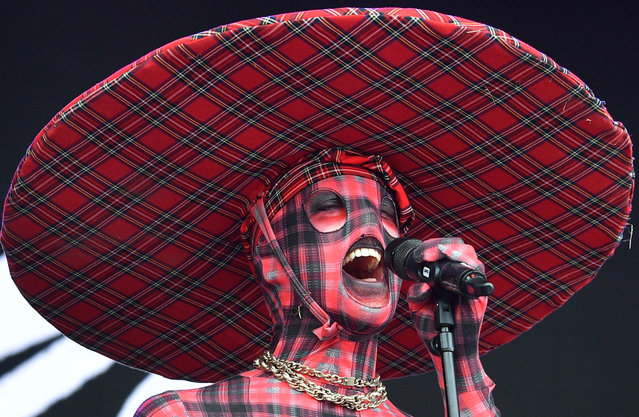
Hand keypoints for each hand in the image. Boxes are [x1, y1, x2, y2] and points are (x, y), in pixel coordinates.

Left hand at [405, 238, 488, 392]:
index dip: (433, 247)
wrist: (445, 348)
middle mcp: (459, 279)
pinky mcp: (478, 297)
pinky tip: (456, 263)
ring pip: (471, 258)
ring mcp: (470, 287)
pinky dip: (468, 267)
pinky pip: (479, 278)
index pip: (445, 252)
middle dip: (444, 246)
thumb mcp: (418, 308)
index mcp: (444, 277)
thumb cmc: (432, 327)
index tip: (420, 255)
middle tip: (428, 254)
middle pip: (460, 249)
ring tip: (440, 253)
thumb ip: (417, 294)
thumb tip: (423, 285)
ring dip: (456, 252)